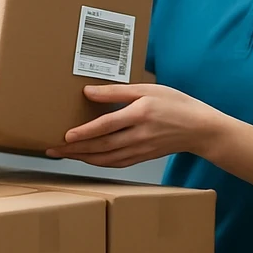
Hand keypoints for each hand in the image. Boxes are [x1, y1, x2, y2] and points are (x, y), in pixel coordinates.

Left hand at [45, 83, 219, 167]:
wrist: (200, 129)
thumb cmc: (176, 104)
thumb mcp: (148, 89)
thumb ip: (117, 91)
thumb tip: (88, 91)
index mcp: (141, 114)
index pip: (107, 126)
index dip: (85, 132)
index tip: (66, 135)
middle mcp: (139, 135)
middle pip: (101, 146)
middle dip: (75, 149)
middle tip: (52, 149)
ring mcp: (141, 150)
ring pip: (106, 158)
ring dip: (82, 158)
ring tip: (63, 155)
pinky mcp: (142, 157)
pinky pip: (116, 163)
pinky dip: (98, 163)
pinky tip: (86, 159)